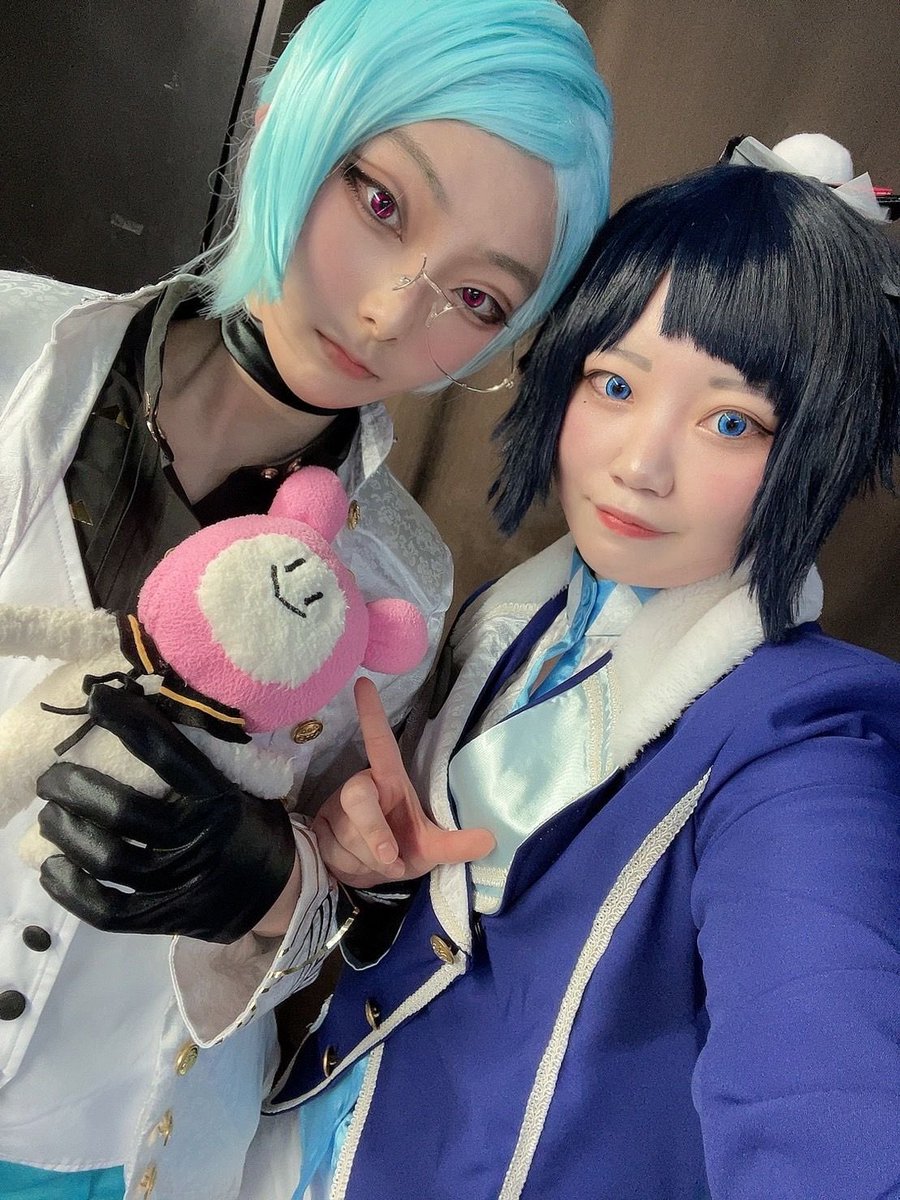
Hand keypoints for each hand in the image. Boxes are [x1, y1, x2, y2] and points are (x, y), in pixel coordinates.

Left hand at [36, 683, 297, 942]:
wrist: (279, 894)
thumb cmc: (252, 827)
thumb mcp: (243, 789)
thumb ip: (202, 766)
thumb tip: (147, 721)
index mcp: (220, 800)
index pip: (167, 755)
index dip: (129, 723)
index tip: (97, 698)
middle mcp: (199, 840)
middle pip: (123, 812)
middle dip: (76, 789)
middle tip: (52, 778)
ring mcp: (180, 883)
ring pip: (109, 858)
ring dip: (67, 833)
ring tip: (49, 816)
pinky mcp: (163, 917)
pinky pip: (107, 909)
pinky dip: (71, 890)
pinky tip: (53, 869)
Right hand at [312, 678, 494, 887]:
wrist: (369, 875)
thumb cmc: (404, 849)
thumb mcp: (432, 848)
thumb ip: (456, 845)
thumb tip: (491, 839)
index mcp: (390, 782)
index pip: (380, 743)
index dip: (372, 714)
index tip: (364, 682)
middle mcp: (361, 788)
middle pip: (356, 797)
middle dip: (373, 832)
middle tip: (390, 857)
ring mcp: (338, 810)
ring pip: (346, 835)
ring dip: (369, 860)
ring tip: (385, 864)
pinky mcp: (320, 831)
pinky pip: (333, 852)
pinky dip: (354, 869)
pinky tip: (362, 868)